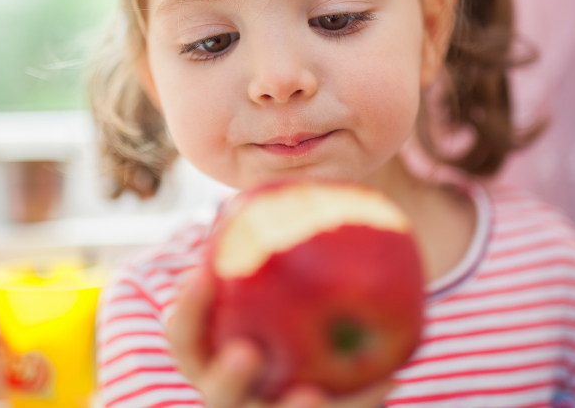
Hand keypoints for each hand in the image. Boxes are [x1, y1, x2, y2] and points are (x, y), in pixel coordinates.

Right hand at [168, 269, 394, 407]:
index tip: (201, 275)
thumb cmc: (273, 306)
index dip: (188, 309)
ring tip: (312, 392)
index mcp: (208, 355)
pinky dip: (358, 401)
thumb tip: (301, 188)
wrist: (302, 368)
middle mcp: (229, 393)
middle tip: (248, 353)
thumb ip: (266, 247)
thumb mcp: (265, 282)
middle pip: (217, 396)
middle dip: (226, 378)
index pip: (184, 337)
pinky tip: (390, 374)